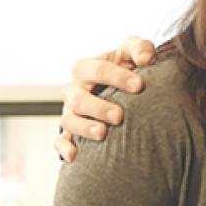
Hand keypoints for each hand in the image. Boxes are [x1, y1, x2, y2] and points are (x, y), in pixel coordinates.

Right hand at [56, 36, 157, 161]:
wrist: (116, 86)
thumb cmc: (125, 65)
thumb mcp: (132, 52)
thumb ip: (140, 48)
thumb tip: (145, 58)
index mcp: (86, 68)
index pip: (98, 70)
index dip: (118, 77)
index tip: (139, 85)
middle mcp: (74, 90)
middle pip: (79, 98)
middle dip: (99, 107)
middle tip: (119, 116)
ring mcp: (70, 111)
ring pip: (69, 120)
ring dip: (84, 128)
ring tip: (102, 134)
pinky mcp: (69, 130)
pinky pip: (60, 140)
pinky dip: (64, 148)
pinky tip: (75, 156)